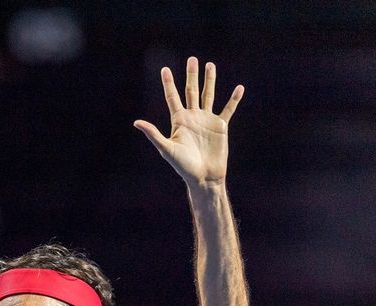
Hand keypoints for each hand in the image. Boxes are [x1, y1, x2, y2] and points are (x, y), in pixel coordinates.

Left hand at [134, 56, 242, 187]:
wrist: (204, 176)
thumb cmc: (183, 165)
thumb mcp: (167, 148)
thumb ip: (153, 134)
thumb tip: (136, 123)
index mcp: (178, 120)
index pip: (172, 97)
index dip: (168, 83)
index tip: (165, 69)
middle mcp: (192, 117)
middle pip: (191, 91)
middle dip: (191, 75)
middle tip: (192, 59)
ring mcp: (206, 120)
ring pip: (208, 95)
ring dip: (210, 81)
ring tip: (210, 65)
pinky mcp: (220, 126)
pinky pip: (228, 109)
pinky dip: (233, 99)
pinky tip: (238, 88)